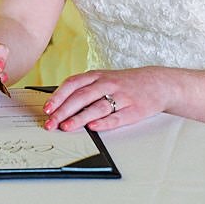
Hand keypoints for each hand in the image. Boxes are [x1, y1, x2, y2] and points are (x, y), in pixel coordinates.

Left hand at [43, 68, 166, 131]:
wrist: (158, 83)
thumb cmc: (125, 83)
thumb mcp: (104, 78)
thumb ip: (84, 88)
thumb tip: (59, 104)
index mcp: (97, 76)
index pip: (73, 84)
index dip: (58, 96)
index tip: (47, 108)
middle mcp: (108, 84)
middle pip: (81, 96)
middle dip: (64, 111)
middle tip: (51, 123)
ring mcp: (121, 96)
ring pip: (97, 107)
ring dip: (80, 118)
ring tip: (66, 127)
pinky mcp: (133, 110)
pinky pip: (117, 117)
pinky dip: (104, 123)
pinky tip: (93, 128)